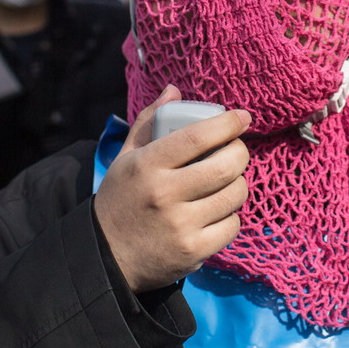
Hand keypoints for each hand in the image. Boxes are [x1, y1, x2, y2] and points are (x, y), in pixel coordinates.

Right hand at [94, 86, 251, 292]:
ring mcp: (180, 225)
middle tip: (236, 151)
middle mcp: (164, 194)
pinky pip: (232, 225)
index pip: (197, 136)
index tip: (242, 117)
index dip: (227, 124)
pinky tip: (216, 212)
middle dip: (240, 153)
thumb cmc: (121, 199)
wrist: (106, 257)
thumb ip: (149, 122)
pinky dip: (230, 216)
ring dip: (238, 184)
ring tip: (226, 182)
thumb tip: (174, 90)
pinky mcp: (193, 251)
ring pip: (234, 195)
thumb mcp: (127, 158)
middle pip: (225, 165)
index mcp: (147, 165)